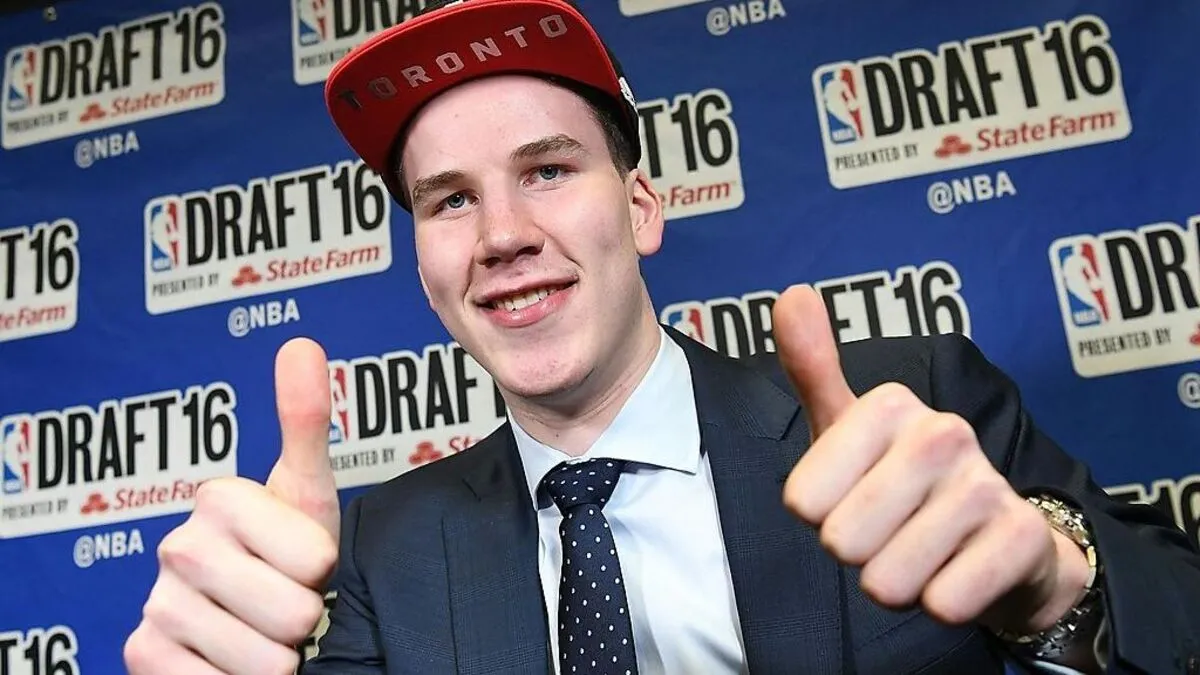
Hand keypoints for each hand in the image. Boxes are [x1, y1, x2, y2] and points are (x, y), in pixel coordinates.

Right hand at [124, 338, 340, 674]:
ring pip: (264, 662)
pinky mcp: (144, 656)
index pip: (316, 561)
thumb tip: (301, 343)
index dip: (326, 571)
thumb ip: (305, 422)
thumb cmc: (289, 554)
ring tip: (265, 633)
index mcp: (220, 498)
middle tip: (289, 603)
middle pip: (292, 614)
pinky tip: (230, 658)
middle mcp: (178, 546)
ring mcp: (158, 603)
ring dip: (275, 659)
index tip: (306, 562)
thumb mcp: (307, 489)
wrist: (248, 619)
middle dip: (303, 619)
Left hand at [773, 285, 1088, 634]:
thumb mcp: (848, 430)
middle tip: (889, 534)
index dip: (819, 518)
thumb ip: (813, 368)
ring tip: (922, 554)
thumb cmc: (902, 484)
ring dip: (898, 584)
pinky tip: (958, 576)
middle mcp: (940, 433)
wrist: (1003, 542)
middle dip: (859, 556)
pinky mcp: (1022, 536)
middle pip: (842, 542)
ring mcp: (986, 483)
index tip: (851, 499)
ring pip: (888, 580)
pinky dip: (941, 604)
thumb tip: (792, 293)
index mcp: (888, 406)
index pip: (802, 502)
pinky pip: (944, 602)